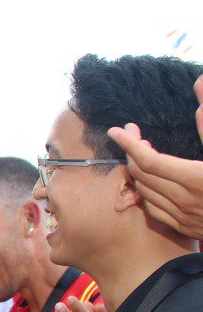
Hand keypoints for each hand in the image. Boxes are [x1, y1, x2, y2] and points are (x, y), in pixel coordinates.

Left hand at [107, 77, 202, 240]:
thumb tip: (200, 84)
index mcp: (196, 178)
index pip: (149, 160)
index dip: (129, 143)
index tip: (118, 129)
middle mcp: (185, 200)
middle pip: (142, 175)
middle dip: (131, 151)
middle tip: (132, 133)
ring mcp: (183, 216)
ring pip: (144, 192)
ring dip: (137, 171)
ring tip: (141, 152)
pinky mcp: (185, 227)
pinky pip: (153, 209)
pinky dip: (145, 191)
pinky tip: (151, 180)